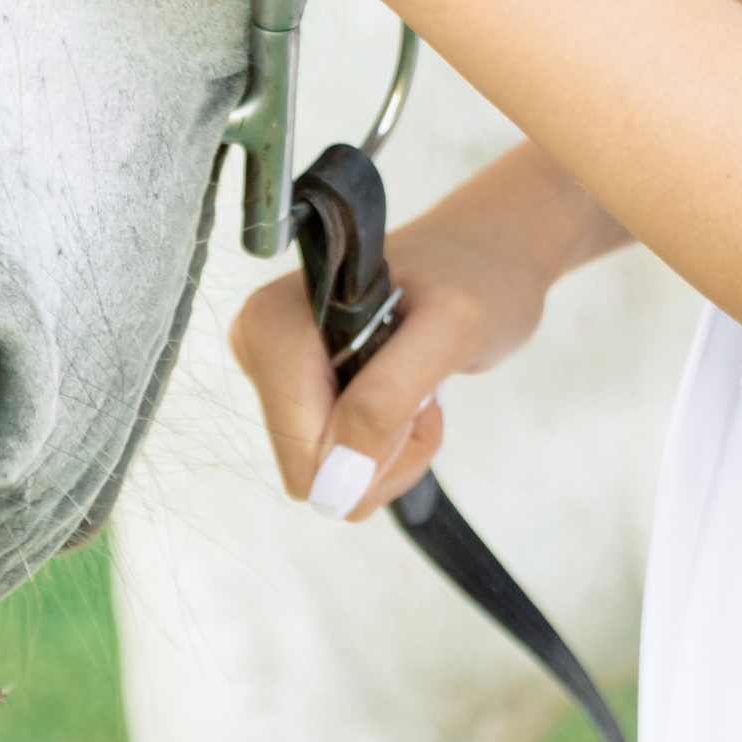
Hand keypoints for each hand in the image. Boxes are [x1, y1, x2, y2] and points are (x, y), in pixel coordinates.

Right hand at [229, 171, 575, 524]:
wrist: (483, 255)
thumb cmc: (475, 281)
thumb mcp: (449, 331)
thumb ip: (385, 401)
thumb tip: (332, 485)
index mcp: (274, 323)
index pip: (302, 456)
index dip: (370, 449)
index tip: (414, 398)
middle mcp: (258, 346)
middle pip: (310, 471)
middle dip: (382, 451)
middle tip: (421, 393)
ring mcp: (276, 370)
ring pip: (327, 475)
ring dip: (389, 450)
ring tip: (417, 386)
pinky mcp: (299, 389)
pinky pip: (336, 463)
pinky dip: (384, 444)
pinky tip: (404, 392)